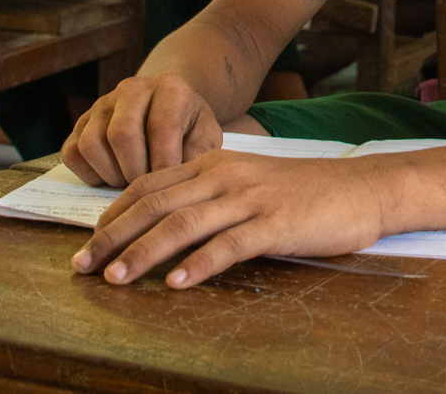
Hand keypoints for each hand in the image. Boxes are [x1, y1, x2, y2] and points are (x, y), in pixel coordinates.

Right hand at [62, 73, 223, 187]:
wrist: (167, 107)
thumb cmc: (188, 127)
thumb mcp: (206, 136)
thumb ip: (198, 155)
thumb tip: (175, 181)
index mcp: (169, 87)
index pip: (161, 126)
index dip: (164, 163)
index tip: (169, 186)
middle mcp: (132, 89)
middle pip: (121, 135)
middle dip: (135, 172)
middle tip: (148, 188)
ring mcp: (102, 104)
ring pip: (91, 144)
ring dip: (112, 174)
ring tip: (131, 181)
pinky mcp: (81, 122)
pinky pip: (71, 153)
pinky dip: (90, 174)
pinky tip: (113, 176)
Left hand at [71, 149, 384, 288]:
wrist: (363, 188)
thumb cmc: (305, 191)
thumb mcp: (250, 182)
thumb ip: (210, 196)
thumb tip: (165, 226)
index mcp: (216, 162)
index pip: (150, 185)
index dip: (113, 213)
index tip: (88, 241)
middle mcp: (227, 175)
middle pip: (156, 204)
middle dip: (113, 236)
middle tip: (83, 266)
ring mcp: (251, 198)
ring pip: (184, 223)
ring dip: (144, 252)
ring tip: (116, 278)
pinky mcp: (276, 223)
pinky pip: (229, 245)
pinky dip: (199, 264)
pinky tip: (177, 283)